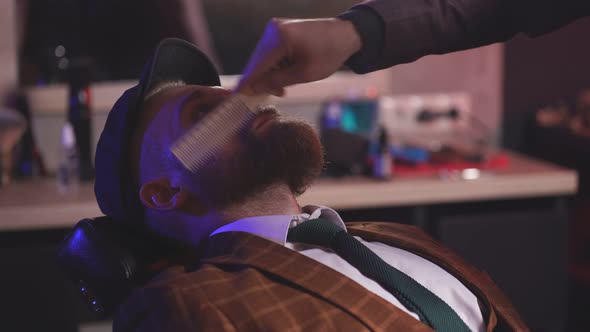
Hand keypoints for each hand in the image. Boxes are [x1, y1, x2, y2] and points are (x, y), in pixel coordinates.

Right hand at [236, 18, 360, 96]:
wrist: (346, 34)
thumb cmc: (329, 54)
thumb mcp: (304, 74)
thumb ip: (276, 81)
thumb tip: (253, 88)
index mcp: (279, 38)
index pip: (257, 66)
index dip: (248, 83)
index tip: (236, 98)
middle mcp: (273, 30)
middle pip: (258, 62)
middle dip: (263, 81)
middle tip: (278, 94)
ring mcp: (275, 28)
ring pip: (263, 58)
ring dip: (270, 74)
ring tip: (284, 86)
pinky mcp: (280, 29)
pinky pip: (270, 51)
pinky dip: (275, 65)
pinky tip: (285, 74)